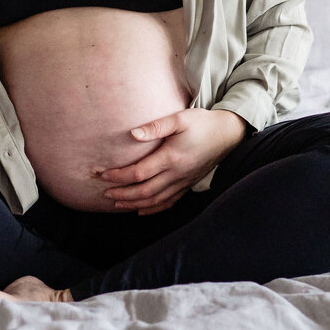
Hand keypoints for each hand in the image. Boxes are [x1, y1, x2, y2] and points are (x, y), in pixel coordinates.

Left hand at [98, 108, 246, 214]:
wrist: (228, 134)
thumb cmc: (202, 123)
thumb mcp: (180, 118)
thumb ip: (156, 126)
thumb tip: (132, 134)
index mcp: (171, 158)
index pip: (139, 172)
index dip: (118, 176)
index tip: (102, 174)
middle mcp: (177, 174)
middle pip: (144, 192)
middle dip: (122, 194)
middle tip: (103, 192)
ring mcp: (183, 182)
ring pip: (155, 200)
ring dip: (133, 204)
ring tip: (116, 203)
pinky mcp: (188, 185)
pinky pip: (169, 202)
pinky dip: (153, 209)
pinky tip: (141, 211)